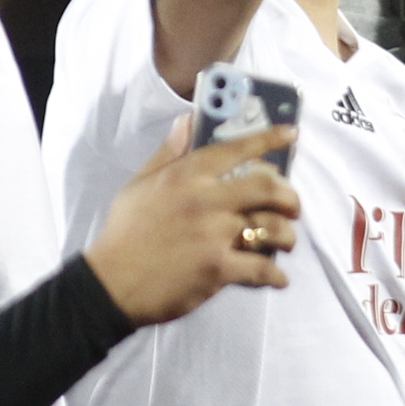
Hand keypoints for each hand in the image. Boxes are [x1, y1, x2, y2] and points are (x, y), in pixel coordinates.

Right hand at [83, 115, 303, 322]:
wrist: (111, 283)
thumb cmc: (124, 232)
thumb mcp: (140, 184)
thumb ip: (169, 152)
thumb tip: (186, 121)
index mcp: (188, 174)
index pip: (238, 149)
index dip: (270, 139)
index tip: (291, 134)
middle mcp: (207, 200)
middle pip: (268, 188)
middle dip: (290, 196)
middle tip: (293, 206)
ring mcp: (215, 235)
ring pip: (272, 227)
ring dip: (288, 235)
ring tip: (287, 241)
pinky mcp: (219, 269)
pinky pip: (262, 269)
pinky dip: (276, 276)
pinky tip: (279, 279)